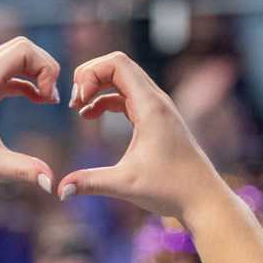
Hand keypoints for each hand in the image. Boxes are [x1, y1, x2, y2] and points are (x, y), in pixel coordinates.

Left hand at [0, 37, 58, 195]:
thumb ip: (24, 170)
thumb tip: (53, 185)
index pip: (24, 48)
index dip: (46, 67)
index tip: (49, 99)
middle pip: (20, 48)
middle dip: (44, 67)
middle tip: (52, 98)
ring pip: (12, 60)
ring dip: (34, 73)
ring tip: (48, 100)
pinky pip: (4, 75)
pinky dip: (23, 81)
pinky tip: (36, 100)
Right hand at [59, 52, 227, 220]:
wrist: (203, 199)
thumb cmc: (170, 189)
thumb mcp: (125, 184)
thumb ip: (90, 182)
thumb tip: (59, 190)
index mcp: (150, 106)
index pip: (117, 63)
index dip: (90, 73)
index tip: (77, 103)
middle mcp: (156, 100)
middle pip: (118, 65)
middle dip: (90, 76)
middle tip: (73, 103)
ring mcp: (158, 108)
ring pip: (123, 79)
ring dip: (98, 87)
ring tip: (78, 109)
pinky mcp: (157, 119)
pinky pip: (127, 96)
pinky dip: (107, 99)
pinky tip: (90, 116)